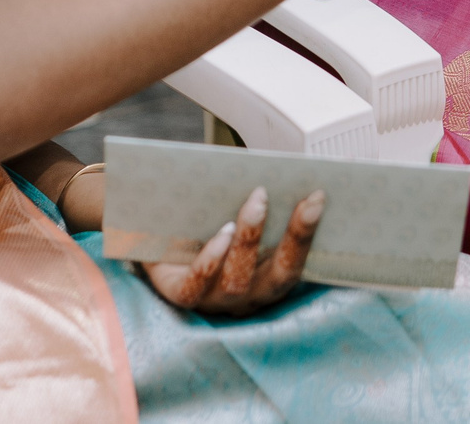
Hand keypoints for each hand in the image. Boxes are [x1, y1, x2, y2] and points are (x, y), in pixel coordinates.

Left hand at [140, 186, 321, 316]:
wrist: (151, 236)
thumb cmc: (202, 223)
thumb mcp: (234, 213)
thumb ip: (261, 202)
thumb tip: (287, 170)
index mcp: (266, 278)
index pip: (296, 264)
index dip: (308, 234)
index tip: (318, 197)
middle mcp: (246, 296)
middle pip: (278, 277)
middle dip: (295, 239)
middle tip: (304, 201)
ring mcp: (213, 300)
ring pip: (238, 281)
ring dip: (252, 240)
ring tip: (257, 204)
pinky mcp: (180, 296)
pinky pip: (196, 287)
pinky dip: (211, 261)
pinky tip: (221, 234)